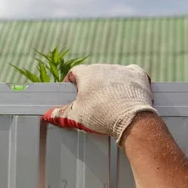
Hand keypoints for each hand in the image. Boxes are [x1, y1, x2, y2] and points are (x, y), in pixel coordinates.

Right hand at [42, 63, 157, 142]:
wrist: (131, 119)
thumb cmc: (101, 115)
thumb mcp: (76, 116)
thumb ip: (60, 114)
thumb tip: (49, 115)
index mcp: (86, 73)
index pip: (74, 73)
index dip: (72, 83)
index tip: (72, 93)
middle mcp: (104, 67)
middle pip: (93, 73)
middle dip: (91, 85)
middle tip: (90, 101)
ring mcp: (122, 70)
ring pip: (112, 74)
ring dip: (109, 83)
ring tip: (109, 100)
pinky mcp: (138, 76)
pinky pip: (131, 74)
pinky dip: (128, 81)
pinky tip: (127, 90)